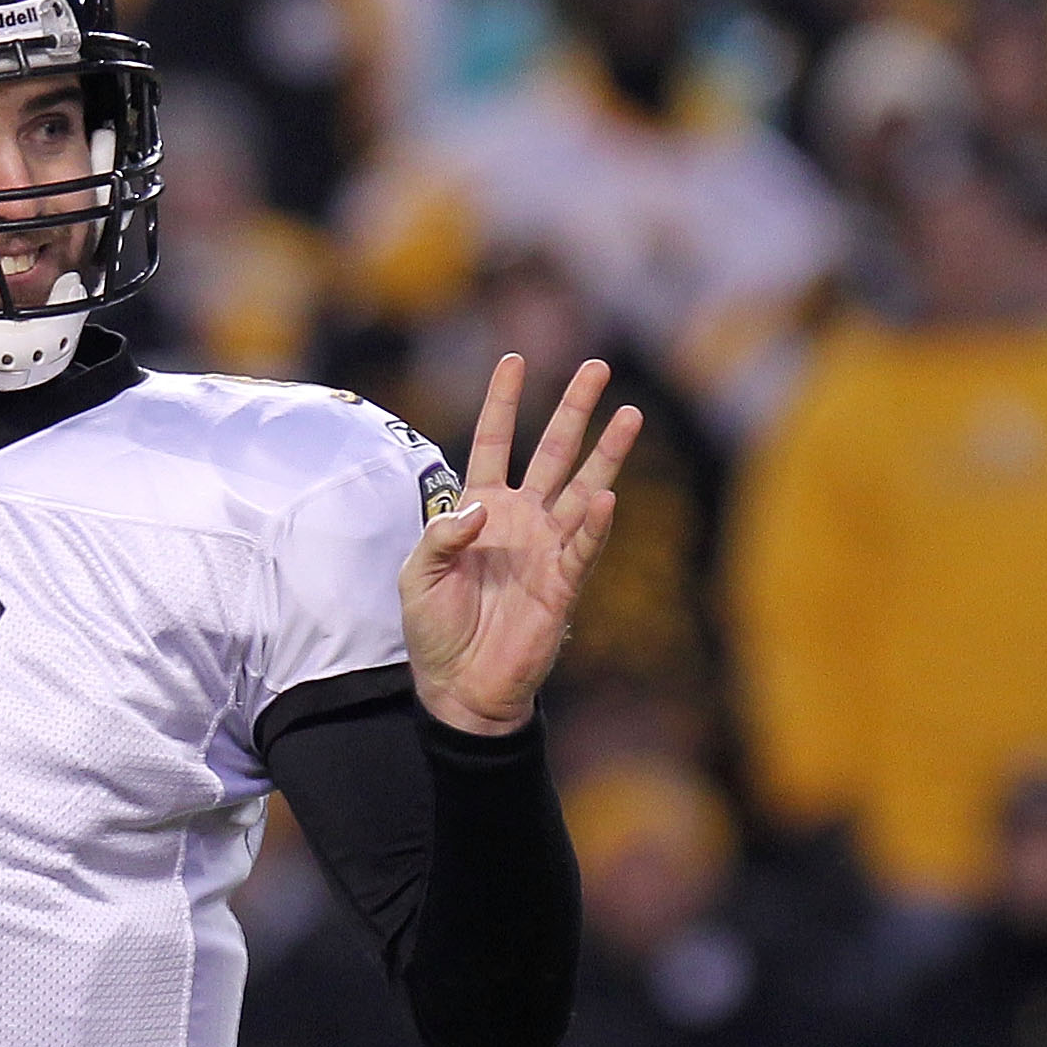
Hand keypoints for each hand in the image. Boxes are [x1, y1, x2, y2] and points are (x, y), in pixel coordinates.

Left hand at [399, 355, 641, 734]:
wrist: (459, 686)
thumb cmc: (435, 628)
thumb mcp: (417, 575)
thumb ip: (441, 535)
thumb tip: (480, 507)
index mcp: (479, 508)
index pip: (490, 442)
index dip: (501, 403)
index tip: (515, 360)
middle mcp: (520, 518)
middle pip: (550, 451)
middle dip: (573, 409)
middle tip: (597, 367)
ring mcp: (546, 547)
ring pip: (581, 489)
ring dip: (605, 455)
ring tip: (629, 415)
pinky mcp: (563, 584)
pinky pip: (583, 547)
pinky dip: (595, 524)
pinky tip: (606, 496)